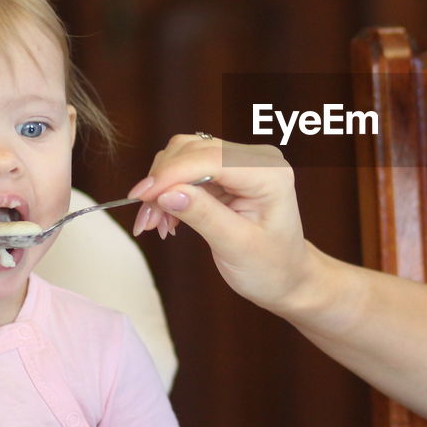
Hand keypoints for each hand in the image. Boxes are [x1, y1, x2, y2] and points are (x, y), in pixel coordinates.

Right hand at [128, 135, 316, 312]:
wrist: (286, 276)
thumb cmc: (271, 266)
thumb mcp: (237, 246)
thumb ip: (203, 215)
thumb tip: (166, 192)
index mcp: (269, 173)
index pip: (211, 158)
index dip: (171, 174)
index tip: (141, 196)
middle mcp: (255, 159)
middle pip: (192, 150)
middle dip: (162, 182)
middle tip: (147, 221)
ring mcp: (239, 163)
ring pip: (183, 156)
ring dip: (161, 187)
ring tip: (155, 224)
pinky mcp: (225, 173)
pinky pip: (186, 171)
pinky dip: (169, 192)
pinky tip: (166, 219)